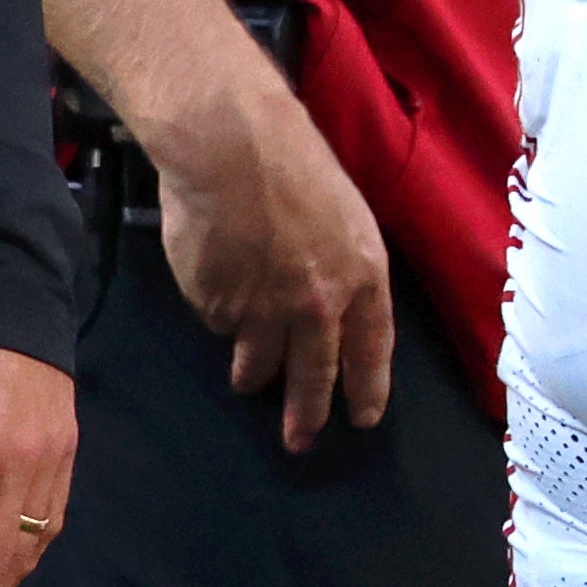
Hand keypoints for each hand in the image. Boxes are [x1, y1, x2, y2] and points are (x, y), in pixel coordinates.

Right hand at [146, 64, 391, 450]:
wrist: (230, 145)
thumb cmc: (292, 161)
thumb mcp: (345, 213)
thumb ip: (345, 268)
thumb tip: (333, 307)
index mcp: (362, 278)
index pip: (370, 352)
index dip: (366, 390)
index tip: (360, 419)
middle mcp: (318, 306)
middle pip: (315, 376)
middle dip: (308, 415)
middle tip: (300, 441)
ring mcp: (264, 311)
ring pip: (259, 362)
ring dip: (254, 374)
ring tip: (248, 380)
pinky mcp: (217, 306)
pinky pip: (219, 322)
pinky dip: (220, 313)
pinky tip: (215, 280)